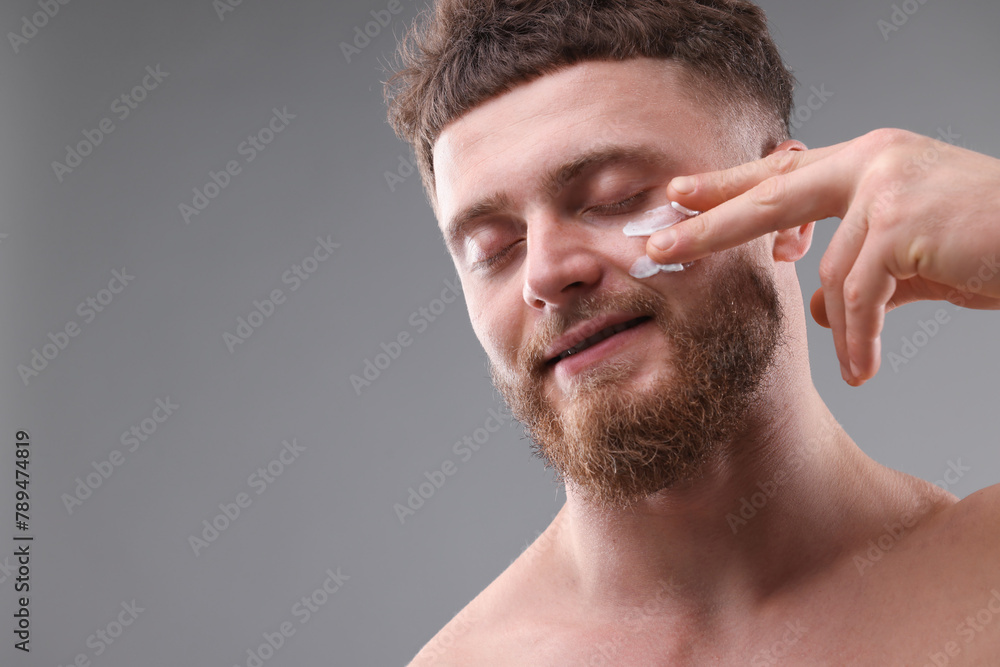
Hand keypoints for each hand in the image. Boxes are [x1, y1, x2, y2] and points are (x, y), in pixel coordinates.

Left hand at [646, 128, 999, 385]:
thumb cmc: (991, 246)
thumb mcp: (915, 257)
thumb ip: (862, 270)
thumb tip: (819, 307)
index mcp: (869, 162)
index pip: (783, 174)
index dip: (728, 186)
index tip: (680, 196)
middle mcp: (872, 162)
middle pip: (770, 198)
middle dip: (709, 228)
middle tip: (656, 248)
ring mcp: (886, 186)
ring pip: (830, 274)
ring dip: (846, 329)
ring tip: (859, 364)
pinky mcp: (901, 221)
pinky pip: (859, 295)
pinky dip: (860, 338)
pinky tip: (864, 369)